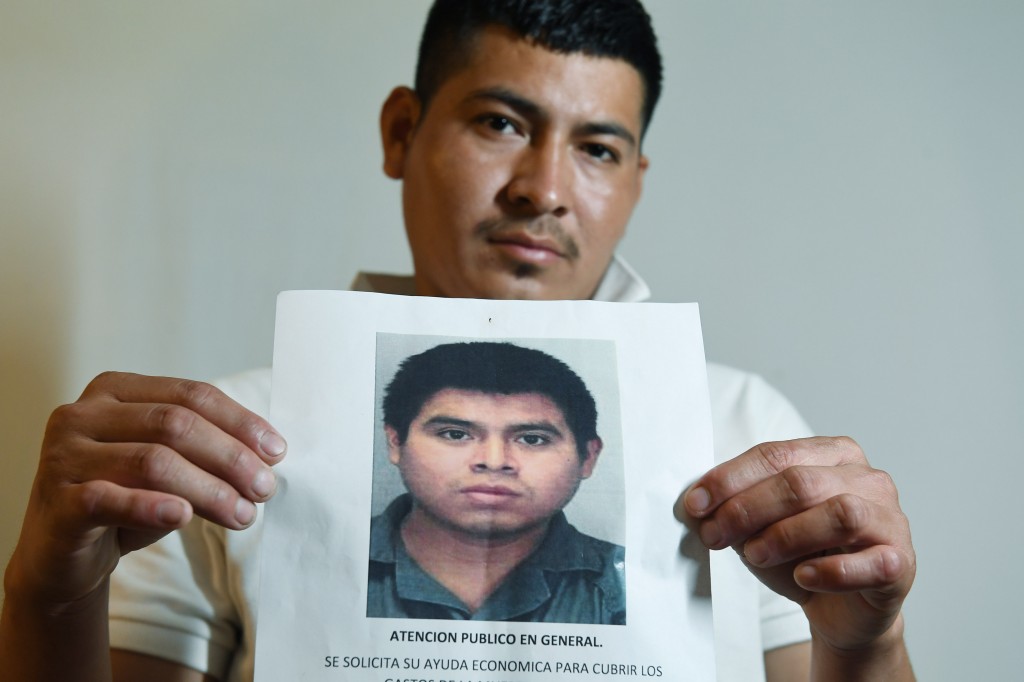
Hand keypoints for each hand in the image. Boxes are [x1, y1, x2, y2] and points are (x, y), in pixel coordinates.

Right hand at [7, 371, 285, 607]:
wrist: (62, 551)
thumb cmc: (124, 500)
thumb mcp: (169, 466)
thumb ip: (207, 450)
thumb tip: (268, 457)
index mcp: (115, 390)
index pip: (191, 396)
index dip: (240, 422)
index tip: (277, 451)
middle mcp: (83, 414)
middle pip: (175, 425)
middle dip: (231, 457)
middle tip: (265, 488)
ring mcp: (63, 455)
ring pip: (152, 461)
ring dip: (208, 489)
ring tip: (243, 514)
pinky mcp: (56, 500)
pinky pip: (108, 499)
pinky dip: (150, 506)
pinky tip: (183, 516)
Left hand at [674, 437, 914, 654]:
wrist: (841, 609)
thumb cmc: (803, 555)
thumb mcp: (759, 525)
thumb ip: (732, 507)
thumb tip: (693, 503)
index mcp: (833, 455)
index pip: (775, 455)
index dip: (730, 478)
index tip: (695, 503)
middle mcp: (868, 480)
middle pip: (801, 482)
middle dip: (748, 507)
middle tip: (715, 533)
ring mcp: (891, 519)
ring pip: (839, 514)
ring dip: (786, 535)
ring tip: (754, 555)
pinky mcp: (901, 563)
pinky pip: (870, 562)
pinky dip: (831, 571)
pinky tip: (803, 577)